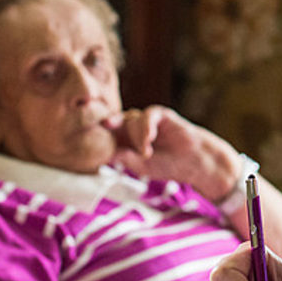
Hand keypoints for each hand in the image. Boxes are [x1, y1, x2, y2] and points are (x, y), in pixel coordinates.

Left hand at [107, 105, 238, 199]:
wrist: (192, 161)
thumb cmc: (168, 164)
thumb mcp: (141, 165)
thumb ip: (124, 158)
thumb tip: (104, 154)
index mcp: (126, 141)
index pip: (109, 135)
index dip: (100, 137)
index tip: (89, 141)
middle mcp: (133, 128)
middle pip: (116, 124)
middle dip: (110, 128)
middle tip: (103, 130)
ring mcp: (146, 120)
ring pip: (131, 121)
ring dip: (137, 136)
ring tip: (146, 152)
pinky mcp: (160, 115)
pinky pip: (148, 115)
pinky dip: (146, 126)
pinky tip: (150, 137)